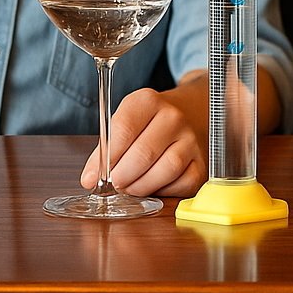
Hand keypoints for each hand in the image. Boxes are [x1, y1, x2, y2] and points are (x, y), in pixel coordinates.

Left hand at [80, 75, 207, 197]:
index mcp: (149, 101)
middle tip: (114, 184)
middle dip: (122, 176)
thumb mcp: (127, 121)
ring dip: (141, 186)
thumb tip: (90, 178)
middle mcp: (173, 117)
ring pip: (166, 169)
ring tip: (130, 188)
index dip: (107, 157)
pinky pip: (182, 184)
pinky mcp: (201, 162)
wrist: (191, 112)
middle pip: (144, 152)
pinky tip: (154, 185)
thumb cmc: (151, 122)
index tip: (94, 176)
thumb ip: (107, 148)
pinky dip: (164, 191)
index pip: (124, 128)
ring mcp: (190, 139)